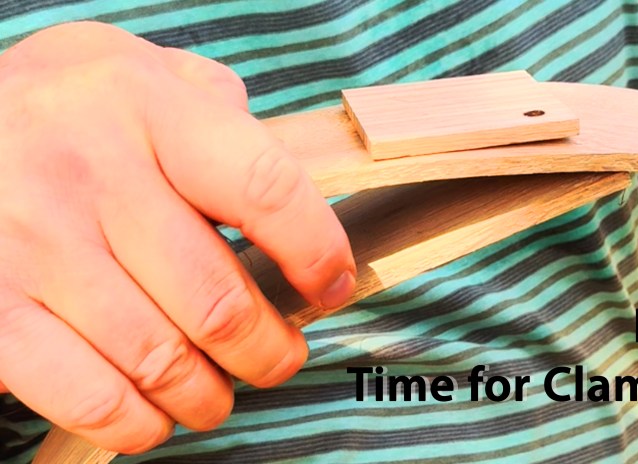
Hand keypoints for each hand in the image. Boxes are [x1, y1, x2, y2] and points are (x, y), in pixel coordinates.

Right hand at [0, 22, 354, 452]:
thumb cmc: (66, 104)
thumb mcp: (143, 71)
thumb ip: (220, 110)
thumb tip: (285, 185)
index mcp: (148, 107)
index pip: (265, 189)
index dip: (317, 252)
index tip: (331, 285)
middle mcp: (90, 172)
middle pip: (217, 299)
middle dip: (269, 350)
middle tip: (279, 357)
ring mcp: (34, 243)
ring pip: (160, 360)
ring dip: (208, 395)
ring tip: (218, 392)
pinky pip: (85, 395)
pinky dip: (135, 424)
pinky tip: (152, 415)